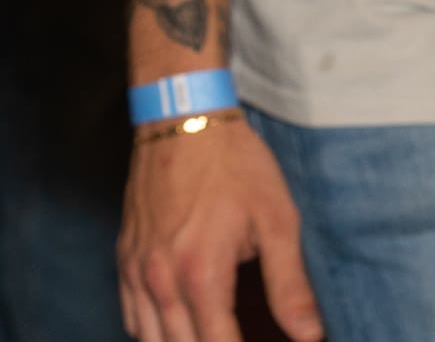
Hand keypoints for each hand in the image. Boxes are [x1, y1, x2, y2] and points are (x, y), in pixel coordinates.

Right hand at [121, 115, 320, 341]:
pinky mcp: (124, 256)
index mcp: (201, 275)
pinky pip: (130, 316)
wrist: (183, 115)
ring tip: (210, 337)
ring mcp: (137, 269)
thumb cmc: (233, 163)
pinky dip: (150, 333)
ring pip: (149, 341)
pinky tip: (175, 329)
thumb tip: (309, 335)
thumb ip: (290, 284)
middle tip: (236, 340)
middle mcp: (161, 280)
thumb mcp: (276, 219)